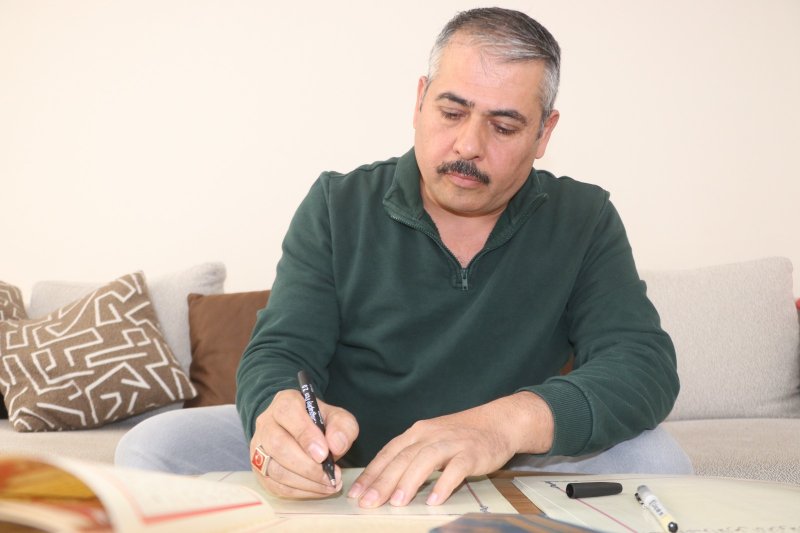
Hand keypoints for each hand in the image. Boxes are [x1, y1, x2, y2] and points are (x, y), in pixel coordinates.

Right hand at [250, 389, 358, 498]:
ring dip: (305, 482)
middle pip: (277, 444)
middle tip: (331, 475)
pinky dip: (300, 491)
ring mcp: (259, 448)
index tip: (324, 454)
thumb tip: (336, 446)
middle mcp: (266, 423)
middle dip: (307, 465)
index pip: (287, 413)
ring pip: (275, 469)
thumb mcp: (338, 418)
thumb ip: (342, 427)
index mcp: (285, 402)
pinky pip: (276, 485)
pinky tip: (319, 489)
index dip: (305, 434)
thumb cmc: (321, 424)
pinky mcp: (260, 470)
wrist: (306, 433)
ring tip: (330, 484)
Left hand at [347, 391, 552, 507]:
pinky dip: (444, 483)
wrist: (497, 422)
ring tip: (396, 503)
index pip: (388, 453)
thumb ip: (411, 455)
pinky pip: (456, 469)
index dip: (371, 473)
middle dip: (383, 482)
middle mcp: (430, 434)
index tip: (356, 493)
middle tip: (368, 503)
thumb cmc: (461, 435)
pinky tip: (434, 500)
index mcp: (417, 432)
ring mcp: (451, 442)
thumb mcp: (431, 439)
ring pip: (425, 460)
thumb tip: (384, 481)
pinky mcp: (471, 453)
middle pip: (402, 458)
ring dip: (409, 482)